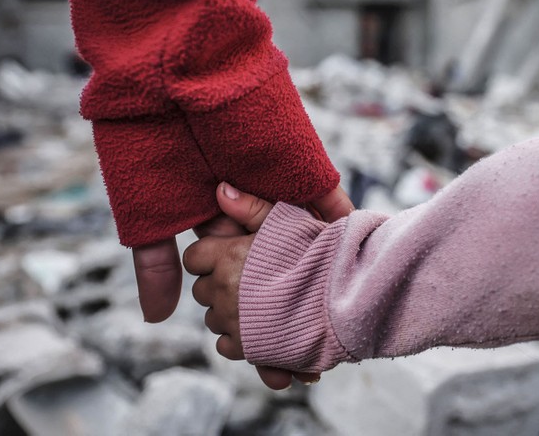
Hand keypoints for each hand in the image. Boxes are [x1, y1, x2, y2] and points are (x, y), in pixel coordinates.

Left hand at [133, 183, 352, 388]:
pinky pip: (225, 345)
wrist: (344, 296)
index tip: (231, 257)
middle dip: (220, 286)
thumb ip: (251, 207)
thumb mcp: (287, 221)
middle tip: (250, 280)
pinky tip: (261, 328)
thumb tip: (221, 189)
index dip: (210, 257)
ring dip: (229, 312)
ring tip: (262, 303)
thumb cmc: (318, 253)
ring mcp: (233, 321)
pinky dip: (238, 339)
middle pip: (202, 290)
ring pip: (213, 318)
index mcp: (228, 256)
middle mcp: (223, 290)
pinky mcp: (246, 348)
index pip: (194, 258)